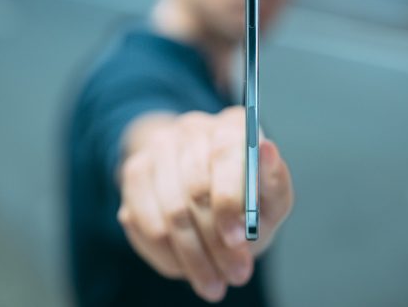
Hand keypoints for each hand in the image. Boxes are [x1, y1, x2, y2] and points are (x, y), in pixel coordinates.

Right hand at [115, 106, 294, 302]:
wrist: (210, 199)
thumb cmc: (247, 200)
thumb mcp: (271, 196)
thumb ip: (273, 180)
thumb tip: (266, 149)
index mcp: (231, 124)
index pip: (224, 152)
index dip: (230, 199)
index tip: (239, 240)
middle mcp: (192, 128)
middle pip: (195, 188)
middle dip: (216, 241)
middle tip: (235, 275)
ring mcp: (159, 149)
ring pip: (170, 211)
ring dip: (193, 256)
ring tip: (213, 283)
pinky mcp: (135, 174)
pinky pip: (142, 222)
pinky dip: (165, 254)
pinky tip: (184, 268)